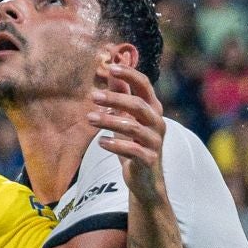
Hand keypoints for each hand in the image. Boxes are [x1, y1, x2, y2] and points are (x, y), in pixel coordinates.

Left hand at [90, 62, 166, 203]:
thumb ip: (121, 95)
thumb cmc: (133, 144)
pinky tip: (100, 142)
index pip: (144, 85)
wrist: (145, 180)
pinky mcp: (149, 159)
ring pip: (133, 127)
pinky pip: (132, 150)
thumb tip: (111, 68)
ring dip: (109, 121)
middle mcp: (157, 122)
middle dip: (115, 98)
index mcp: (153, 109)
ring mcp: (155, 141)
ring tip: (89, 118)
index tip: (110, 67)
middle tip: (93, 96)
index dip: (129, 74)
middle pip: (138, 104)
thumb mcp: (126, 118)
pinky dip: (115, 145)